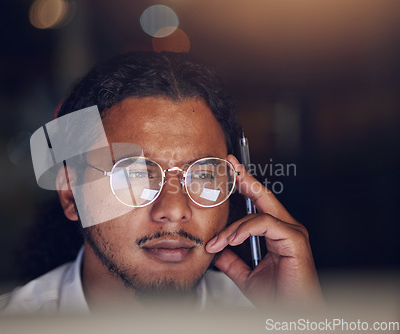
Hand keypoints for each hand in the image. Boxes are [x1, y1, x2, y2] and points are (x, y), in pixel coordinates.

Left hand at [205, 155, 323, 307]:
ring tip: (217, 242)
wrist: (292, 314)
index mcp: (276, 234)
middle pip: (263, 196)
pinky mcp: (295, 240)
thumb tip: (215, 248)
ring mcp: (293, 233)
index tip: (230, 171)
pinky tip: (232, 239)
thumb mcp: (246, 274)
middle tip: (229, 163)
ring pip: (257, 214)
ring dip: (232, 227)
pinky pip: (265, 224)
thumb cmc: (278, 297)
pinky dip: (244, 230)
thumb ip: (231, 260)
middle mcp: (286, 229)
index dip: (244, 185)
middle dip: (244, 178)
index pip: (258, 204)